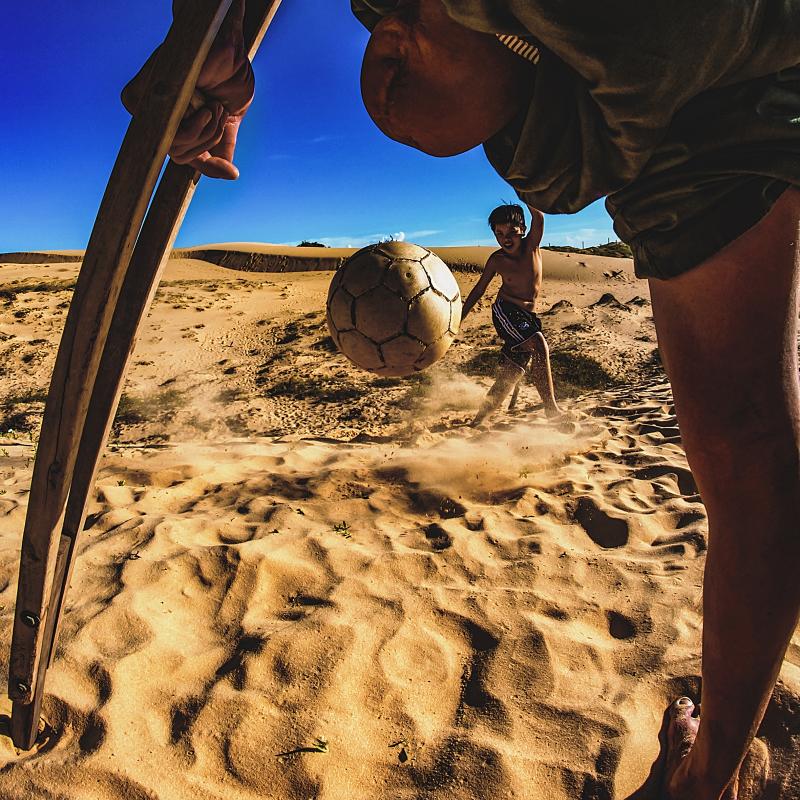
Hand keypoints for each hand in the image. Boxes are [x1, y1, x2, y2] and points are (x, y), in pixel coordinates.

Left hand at [122, 0, 253, 179]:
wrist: (227, 42)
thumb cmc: (228, 72)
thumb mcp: (231, 117)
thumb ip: (223, 145)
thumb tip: (231, 175)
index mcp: (175, 121)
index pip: (184, 158)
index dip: (208, 167)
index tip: (231, 172)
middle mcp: (157, 116)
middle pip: (179, 158)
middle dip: (209, 141)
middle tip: (218, 112)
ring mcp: (145, 108)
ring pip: (175, 150)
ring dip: (205, 132)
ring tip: (212, 105)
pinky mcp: (138, 98)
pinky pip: (168, 136)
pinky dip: (193, 127)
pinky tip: (202, 106)